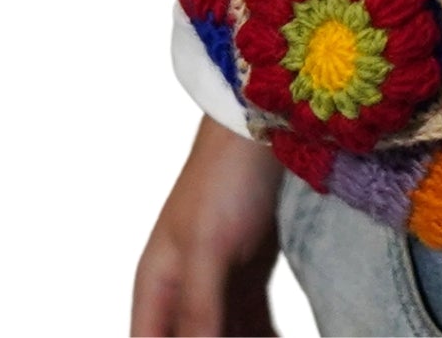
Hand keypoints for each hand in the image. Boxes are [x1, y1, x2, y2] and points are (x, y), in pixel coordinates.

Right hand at [131, 117, 283, 337]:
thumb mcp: (207, 248)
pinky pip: (255, 323)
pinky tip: (285, 337)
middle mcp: (182, 292)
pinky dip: (267, 335)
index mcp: (157, 288)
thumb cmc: (223, 178)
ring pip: (228, 334)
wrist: (269, 126)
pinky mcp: (251, 275)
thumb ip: (198, 310)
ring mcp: (219, 284)